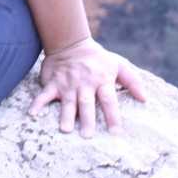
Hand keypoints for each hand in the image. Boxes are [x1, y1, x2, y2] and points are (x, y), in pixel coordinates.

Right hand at [30, 37, 147, 136]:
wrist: (70, 41)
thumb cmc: (97, 58)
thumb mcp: (118, 64)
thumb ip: (132, 81)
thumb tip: (144, 99)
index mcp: (101, 80)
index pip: (109, 100)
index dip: (113, 116)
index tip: (116, 133)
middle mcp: (84, 84)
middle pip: (87, 103)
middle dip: (87, 119)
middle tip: (87, 136)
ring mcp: (67, 84)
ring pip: (67, 102)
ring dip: (65, 115)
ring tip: (65, 129)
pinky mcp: (53, 83)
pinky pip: (44, 94)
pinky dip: (37, 103)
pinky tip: (32, 114)